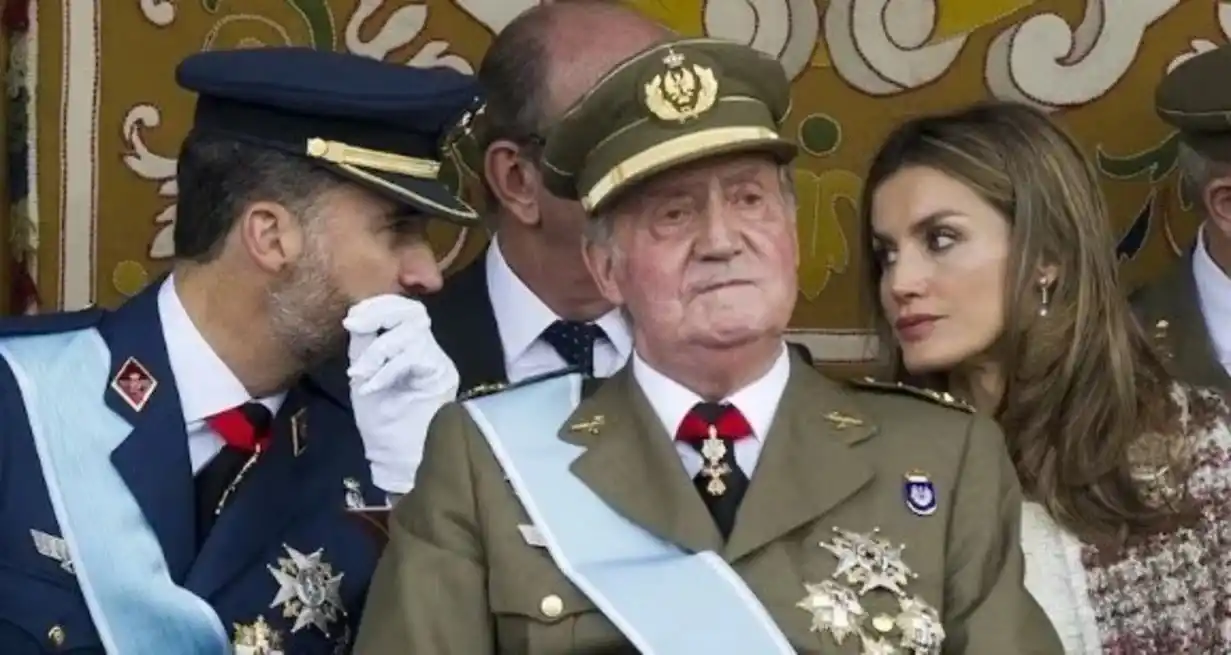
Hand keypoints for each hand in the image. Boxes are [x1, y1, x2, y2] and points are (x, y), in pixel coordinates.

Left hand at [344, 295, 459, 494]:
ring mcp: (438, 362)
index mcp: (409, 347)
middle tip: (355, 326)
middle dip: (381, 313)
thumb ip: (363, 347)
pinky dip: (388, 368)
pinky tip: (371, 386)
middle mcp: (428, 350)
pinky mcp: (441, 375)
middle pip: (413, 312)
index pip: (402, 311)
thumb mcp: (364, 376)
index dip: (378, 306)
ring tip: (360, 373)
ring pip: (413, 332)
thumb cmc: (382, 422)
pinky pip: (414, 357)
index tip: (352, 318)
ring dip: (379, 349)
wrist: (399, 457)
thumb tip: (356, 318)